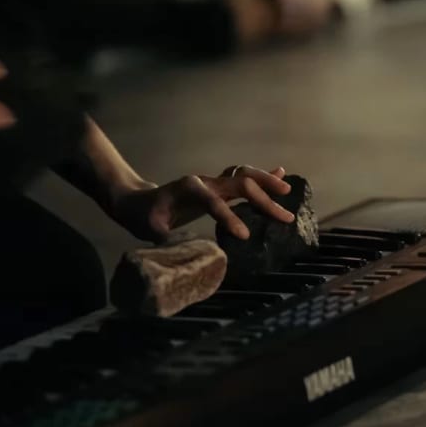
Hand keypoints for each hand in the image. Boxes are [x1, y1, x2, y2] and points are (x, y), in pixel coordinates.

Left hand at [108, 165, 295, 242]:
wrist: (138, 201)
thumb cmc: (143, 216)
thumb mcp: (150, 230)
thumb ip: (169, 238)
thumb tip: (192, 252)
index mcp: (188, 189)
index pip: (214, 202)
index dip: (230, 217)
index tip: (245, 236)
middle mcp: (204, 182)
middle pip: (239, 183)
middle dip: (263, 199)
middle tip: (285, 217)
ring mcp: (212, 182)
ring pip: (244, 176)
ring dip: (267, 181)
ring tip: (287, 190)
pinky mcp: (216, 187)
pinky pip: (242, 179)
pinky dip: (262, 177)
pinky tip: (282, 173)